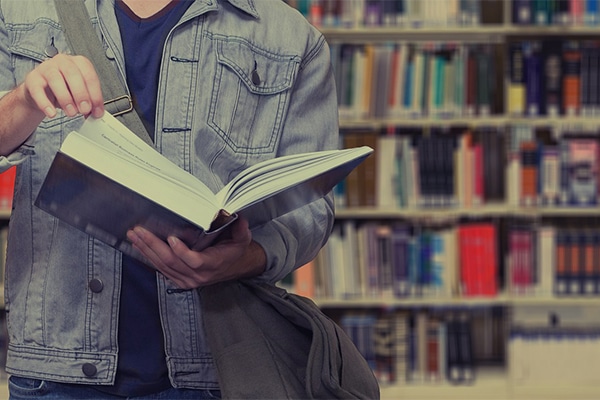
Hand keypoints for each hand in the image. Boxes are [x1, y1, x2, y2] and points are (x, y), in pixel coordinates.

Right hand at [21, 54, 103, 118]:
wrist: (42, 93)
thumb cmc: (64, 90)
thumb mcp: (79, 95)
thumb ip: (89, 102)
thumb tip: (96, 113)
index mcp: (79, 63)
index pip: (89, 76)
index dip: (95, 95)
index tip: (97, 111)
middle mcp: (62, 62)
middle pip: (73, 74)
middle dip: (81, 94)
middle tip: (85, 110)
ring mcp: (46, 68)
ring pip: (55, 79)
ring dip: (65, 98)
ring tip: (71, 113)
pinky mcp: (32, 79)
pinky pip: (37, 89)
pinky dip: (45, 103)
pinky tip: (52, 113)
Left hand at [126, 217, 266, 288]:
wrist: (233, 266)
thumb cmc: (234, 251)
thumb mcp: (242, 239)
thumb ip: (241, 229)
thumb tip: (239, 218)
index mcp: (213, 264)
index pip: (194, 261)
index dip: (182, 251)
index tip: (171, 238)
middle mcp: (198, 275)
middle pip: (171, 262)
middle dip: (153, 245)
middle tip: (140, 231)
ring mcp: (187, 280)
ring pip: (163, 266)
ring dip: (146, 250)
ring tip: (134, 236)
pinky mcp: (179, 280)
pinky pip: (161, 270)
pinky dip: (149, 257)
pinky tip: (139, 246)